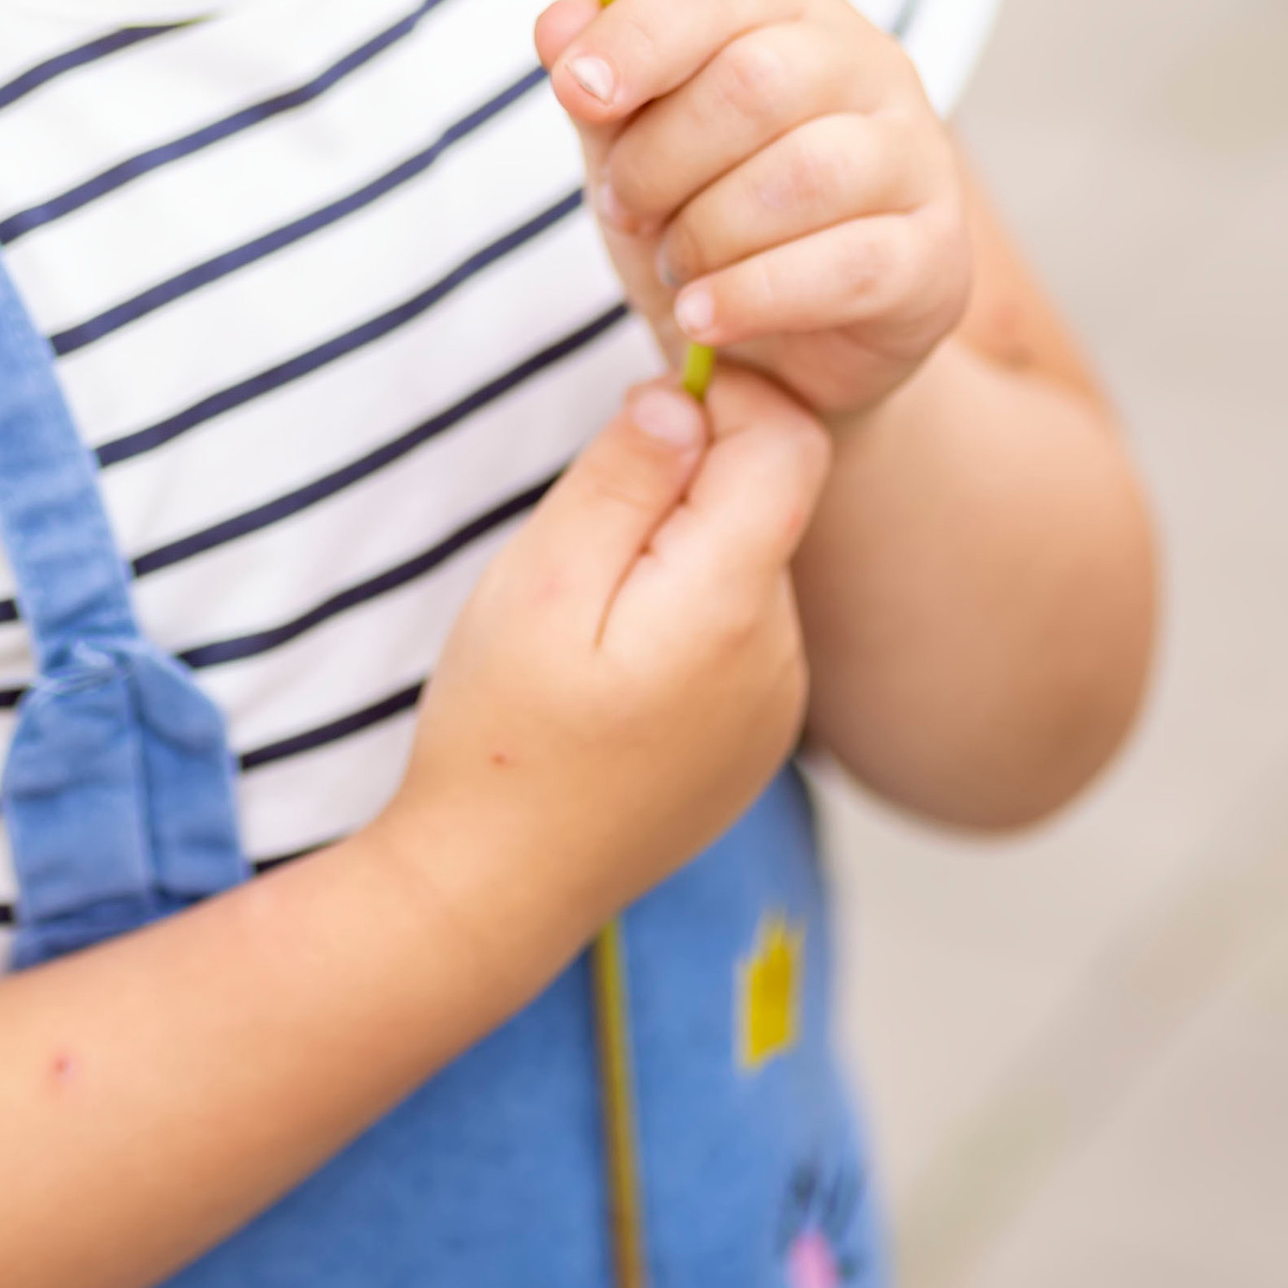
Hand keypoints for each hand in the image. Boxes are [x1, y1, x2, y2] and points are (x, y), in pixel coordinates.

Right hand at [383, 369, 826, 999]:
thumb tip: (686, 399)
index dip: (724, 400)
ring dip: (684, 553)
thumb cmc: (502, 732)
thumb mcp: (539, 582)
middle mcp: (778, 651)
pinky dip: (687, 616)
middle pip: (768, 503)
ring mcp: (777, 702)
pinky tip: (615, 668)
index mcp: (729, 603)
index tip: (638, 418)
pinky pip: (741, 633)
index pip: (788, 442)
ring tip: (589, 614)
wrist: (499, 888)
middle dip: (688, 483)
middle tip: (584, 529)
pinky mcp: (758, 737)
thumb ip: (621, 480)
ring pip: (750, 567)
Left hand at [538, 0, 971, 419]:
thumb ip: (599, 84)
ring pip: (805, 173)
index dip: (636, 38)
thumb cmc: (707, 214)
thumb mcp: (633, 146)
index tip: (574, 93)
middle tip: (626, 208)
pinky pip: (847, 265)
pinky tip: (703, 316)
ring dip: (706, 232)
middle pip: (755, 82)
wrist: (783, 346)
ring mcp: (915, 157)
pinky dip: (754, 295)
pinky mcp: (935, 254)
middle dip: (660, 157)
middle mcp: (868, 64)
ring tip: (674, 267)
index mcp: (789, 9)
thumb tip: (555, 25)